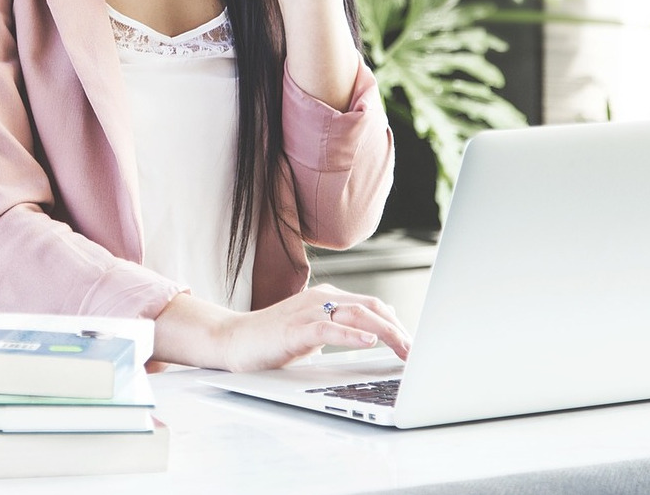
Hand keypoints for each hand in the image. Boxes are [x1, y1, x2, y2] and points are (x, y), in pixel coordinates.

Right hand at [217, 283, 410, 371]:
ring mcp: (307, 312)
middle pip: (371, 307)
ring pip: (356, 314)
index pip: (373, 305)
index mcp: (327, 298)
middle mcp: (320, 299)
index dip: (398, 323)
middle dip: (399, 329)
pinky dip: (351, 334)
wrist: (233, 340)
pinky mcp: (294, 329)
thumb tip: (373, 332)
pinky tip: (368, 341)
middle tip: (416, 351)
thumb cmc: (273, 340)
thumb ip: (339, 327)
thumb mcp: (314, 332)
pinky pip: (328, 328)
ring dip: (386, 332)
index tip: (414, 344)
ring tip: (404, 348)